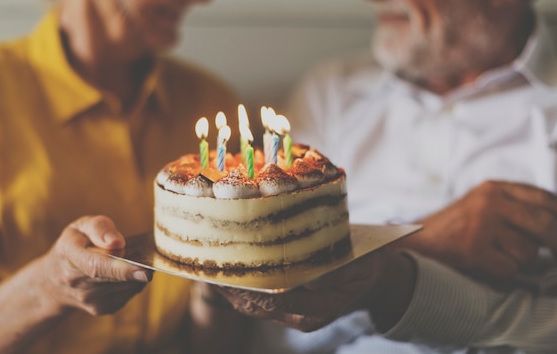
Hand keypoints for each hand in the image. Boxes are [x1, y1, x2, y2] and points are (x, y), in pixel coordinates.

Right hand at [41, 215, 152, 314]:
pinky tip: (125, 273)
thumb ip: (99, 228)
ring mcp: (90, 299)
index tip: (144, 270)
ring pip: (128, 287)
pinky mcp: (102, 309)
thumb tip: (118, 243)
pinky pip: (129, 294)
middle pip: (116, 279)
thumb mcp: (80, 227)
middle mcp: (77, 282)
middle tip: (148, 256)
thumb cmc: (74, 245)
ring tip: (131, 260)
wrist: (54, 280)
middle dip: (138, 269)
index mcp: (70, 255)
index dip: (122, 269)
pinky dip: (133, 282)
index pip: (97, 266)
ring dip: (137, 273)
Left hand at [215, 249, 413, 331]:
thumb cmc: (367, 265)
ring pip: (252, 306)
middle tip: (208, 266)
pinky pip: (256, 301)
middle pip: (257, 306)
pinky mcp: (286, 306)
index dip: (253, 286)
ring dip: (230, 289)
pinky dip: (238, 287)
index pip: (278, 299)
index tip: (233, 270)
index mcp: (319, 309)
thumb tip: (310, 281)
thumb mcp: (362, 264)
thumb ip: (339, 271)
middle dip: (231, 288)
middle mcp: (301, 317)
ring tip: (208, 267)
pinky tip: (224, 270)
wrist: (372, 278)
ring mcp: (292, 314)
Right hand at [397, 181, 556, 280]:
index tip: (556, 231)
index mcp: (492, 188)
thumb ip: (515, 206)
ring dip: (518, 261)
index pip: (545, 198)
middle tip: (553, 252)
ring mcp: (480, 225)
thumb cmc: (453, 227)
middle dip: (553, 243)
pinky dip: (501, 273)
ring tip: (495, 255)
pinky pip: (510, 269)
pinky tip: (483, 264)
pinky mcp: (473, 250)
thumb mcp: (482, 204)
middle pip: (544, 223)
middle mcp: (488, 202)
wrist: (414, 240)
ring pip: (528, 252)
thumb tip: (555, 220)